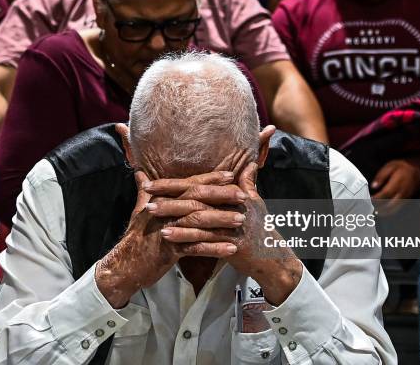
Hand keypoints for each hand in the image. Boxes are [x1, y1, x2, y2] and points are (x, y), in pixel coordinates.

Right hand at [95, 170, 239, 307]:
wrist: (125, 265)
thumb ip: (144, 192)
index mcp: (161, 200)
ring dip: (222, 221)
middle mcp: (164, 211)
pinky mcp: (169, 250)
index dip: (210, 179)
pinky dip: (214, 248)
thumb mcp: (140, 210)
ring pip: (198, 222)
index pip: (189, 185)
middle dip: (221, 196)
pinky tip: (231, 249)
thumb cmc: (136, 237)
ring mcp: (167, 230)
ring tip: (241, 221)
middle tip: (243, 196)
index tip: (230, 175)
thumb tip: (140, 173)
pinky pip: (196, 248)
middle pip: (196, 199)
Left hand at [145, 162, 302, 305]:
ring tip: (150, 213)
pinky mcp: (230, 243)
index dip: (175, 182)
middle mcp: (232, 206)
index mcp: (234, 194)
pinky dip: (184, 237)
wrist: (274, 256)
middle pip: (196, 197)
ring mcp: (231, 225)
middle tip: (146, 194)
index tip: (154, 181)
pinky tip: (167, 236)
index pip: (199, 184)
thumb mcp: (256, 202)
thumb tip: (248, 163)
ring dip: (172, 214)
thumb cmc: (262, 228)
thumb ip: (248, 182)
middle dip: (169, 195)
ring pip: (196, 217)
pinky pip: (202, 240)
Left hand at [371, 158, 419, 213]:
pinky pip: (398, 208)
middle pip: (390, 205)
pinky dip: (391, 211)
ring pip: (395, 209)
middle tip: (371, 208)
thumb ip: (381, 176)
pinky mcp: (407, 199)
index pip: (385, 194)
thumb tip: (373, 185)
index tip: (369, 199)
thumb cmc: (403, 167)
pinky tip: (384, 210)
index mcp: (397, 183)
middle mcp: (402, 192)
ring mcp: (405, 197)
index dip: (376, 198)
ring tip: (376, 211)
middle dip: (380, 208)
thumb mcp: (390, 166)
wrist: (418, 169)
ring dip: (385, 212)